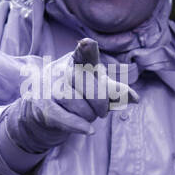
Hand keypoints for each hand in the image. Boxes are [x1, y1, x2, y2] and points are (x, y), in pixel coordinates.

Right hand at [2, 39, 135, 156]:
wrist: (39, 103)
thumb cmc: (75, 90)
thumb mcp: (95, 85)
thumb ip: (115, 89)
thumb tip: (135, 99)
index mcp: (78, 60)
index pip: (84, 54)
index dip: (87, 49)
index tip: (87, 44)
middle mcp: (63, 70)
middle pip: (96, 93)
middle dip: (102, 106)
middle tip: (99, 109)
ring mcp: (51, 88)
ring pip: (83, 110)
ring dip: (89, 117)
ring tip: (84, 113)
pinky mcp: (44, 107)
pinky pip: (67, 119)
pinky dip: (80, 126)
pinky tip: (89, 130)